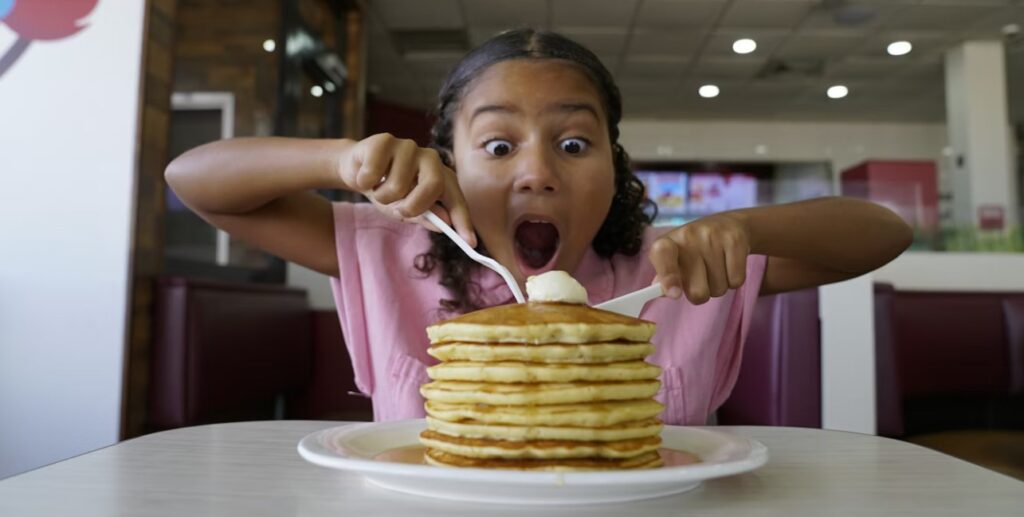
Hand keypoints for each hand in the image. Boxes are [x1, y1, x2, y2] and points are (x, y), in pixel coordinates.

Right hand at [341, 133, 475, 245]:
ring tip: (378, 189)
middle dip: (413, 206)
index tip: (470, 242)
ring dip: (381, 196)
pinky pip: (374, 172)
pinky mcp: (384, 141)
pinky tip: (366, 176)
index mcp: (441, 177)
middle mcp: (430, 159)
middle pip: (434, 185)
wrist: (357, 171)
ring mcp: (408, 147)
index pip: (456, 199)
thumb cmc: (387, 191)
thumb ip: (426, 216)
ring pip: (398, 185)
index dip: (463, 220)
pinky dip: (364, 182)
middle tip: (398, 210)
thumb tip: (444, 223)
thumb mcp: (407, 209)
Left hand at [648, 213, 750, 303]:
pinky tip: (729, 264)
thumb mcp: (674, 260)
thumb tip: (662, 292)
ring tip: (716, 267)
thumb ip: (665, 277)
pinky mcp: (734, 240)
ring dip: (718, 285)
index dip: (668, 277)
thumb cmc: (694, 250)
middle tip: (702, 276)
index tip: (675, 294)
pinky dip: (733, 280)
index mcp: (667, 242)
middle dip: (702, 293)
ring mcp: (712, 236)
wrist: (728, 224)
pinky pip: (736, 281)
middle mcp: (687, 235)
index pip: (662, 256)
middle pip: (697, 291)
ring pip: (718, 289)